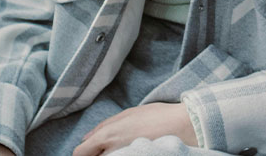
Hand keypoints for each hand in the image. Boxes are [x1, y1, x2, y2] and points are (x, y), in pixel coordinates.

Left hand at [73, 102, 196, 155]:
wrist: (185, 126)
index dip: (82, 152)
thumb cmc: (158, 116)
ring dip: (110, 155)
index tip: (88, 151)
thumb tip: (86, 138)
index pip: (80, 153)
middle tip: (108, 147)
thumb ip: (104, 126)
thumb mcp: (129, 113)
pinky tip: (132, 151)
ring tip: (124, 147)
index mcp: (107, 136)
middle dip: (97, 154)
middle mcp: (112, 152)